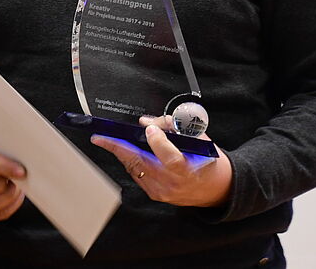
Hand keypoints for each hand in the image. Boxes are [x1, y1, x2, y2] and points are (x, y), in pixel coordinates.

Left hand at [90, 115, 231, 207]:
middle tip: (99, 137)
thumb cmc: (208, 163)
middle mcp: (172, 183)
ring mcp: (161, 191)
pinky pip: (136, 174)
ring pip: (134, 168)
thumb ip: (175, 129)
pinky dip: (130, 161)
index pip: (169, 157)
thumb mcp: (200, 140)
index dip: (157, 141)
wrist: (215, 190)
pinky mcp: (154, 194)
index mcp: (187, 170)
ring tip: (108, 140)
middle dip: (117, 148)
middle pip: (140, 163)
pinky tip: (125, 152)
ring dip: (121, 153)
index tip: (149, 128)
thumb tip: (147, 122)